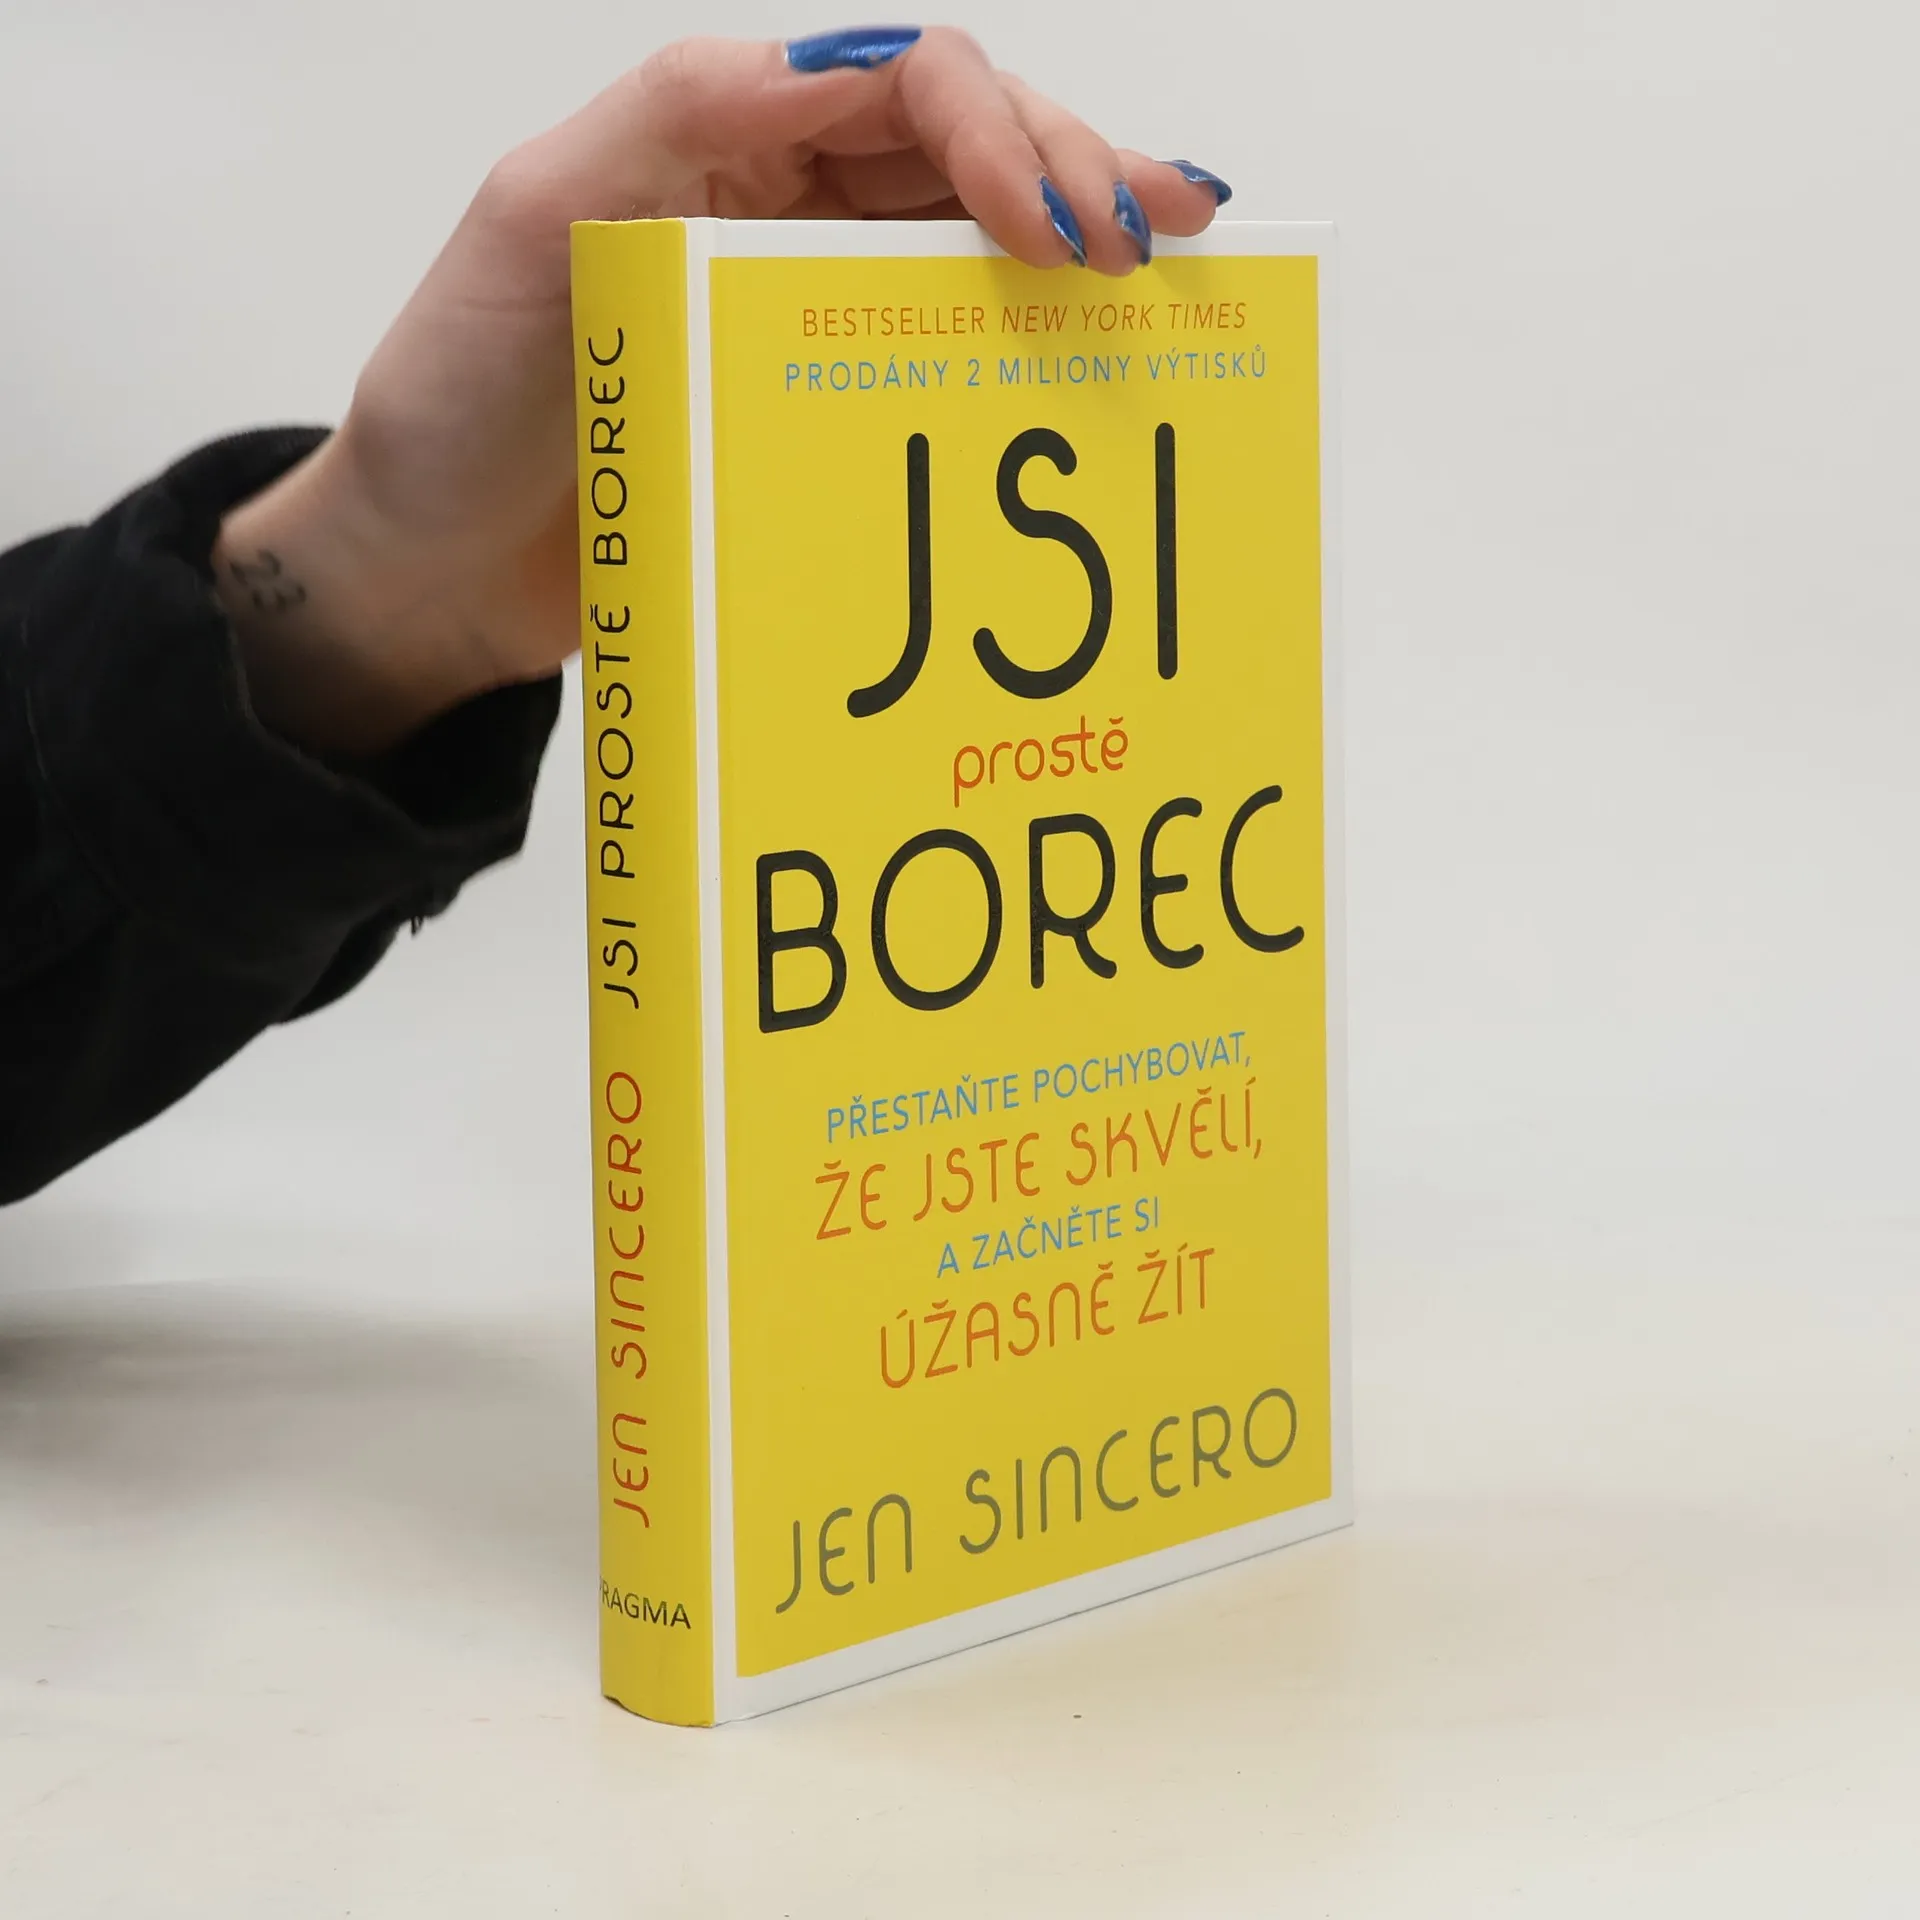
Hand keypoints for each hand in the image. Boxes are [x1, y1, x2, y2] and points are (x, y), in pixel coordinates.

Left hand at [214, 28, 1231, 754]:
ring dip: (1080, 236)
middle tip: (1158, 235)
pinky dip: (1025, 342)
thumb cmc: (454, 407)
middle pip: (961, 147)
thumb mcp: (531, 228)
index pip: (895, 83)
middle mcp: (778, 208)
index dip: (993, 132)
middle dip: (1073, 169)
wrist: (433, 576)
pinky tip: (1098, 349)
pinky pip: (939, 350)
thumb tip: (836, 64)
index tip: (1052, 230)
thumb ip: (670, 125)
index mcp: (716, 141)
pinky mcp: (819, 405)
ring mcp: (807, 308)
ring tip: (1181, 257)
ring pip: (970, 240)